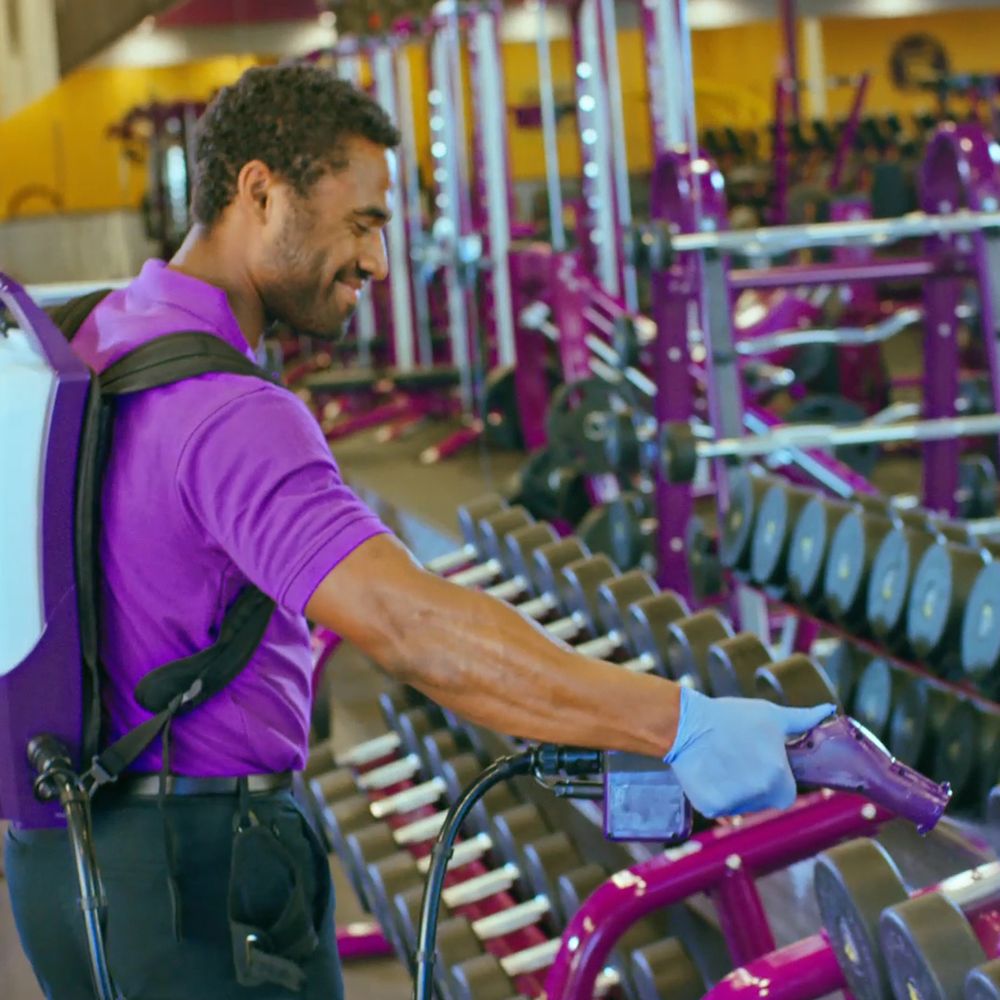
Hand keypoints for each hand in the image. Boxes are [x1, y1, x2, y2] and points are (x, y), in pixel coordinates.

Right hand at [665, 688, 835, 817]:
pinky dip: (714, 794)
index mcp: (778, 775)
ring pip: (742, 806)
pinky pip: (719, 808)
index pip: (786, 793)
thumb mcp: (770, 715)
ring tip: (721, 763)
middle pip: (764, 801)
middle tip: (737, 761)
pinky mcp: (711, 807)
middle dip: (754, 786)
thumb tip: (828, 710)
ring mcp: (734, 803)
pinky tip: (708, 772)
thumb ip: (802, 720)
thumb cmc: (732, 717)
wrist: (686, 722)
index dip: (775, 780)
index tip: (759, 764)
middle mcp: (759, 793)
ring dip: (735, 791)